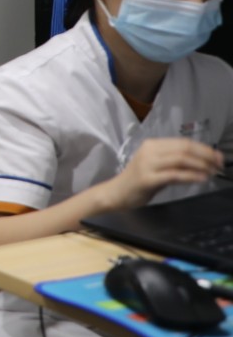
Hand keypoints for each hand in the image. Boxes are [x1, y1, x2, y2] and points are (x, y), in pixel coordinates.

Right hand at [107, 137, 224, 209]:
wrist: (116, 193)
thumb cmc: (138, 181)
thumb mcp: (157, 167)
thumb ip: (175, 162)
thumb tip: (203, 161)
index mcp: (152, 145)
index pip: (183, 142)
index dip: (203, 148)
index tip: (218, 156)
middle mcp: (149, 151)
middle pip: (184, 148)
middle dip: (206, 155)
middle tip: (219, 164)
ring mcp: (147, 164)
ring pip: (180, 159)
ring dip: (201, 165)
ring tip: (213, 172)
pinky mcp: (147, 179)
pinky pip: (174, 175)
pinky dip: (191, 176)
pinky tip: (202, 179)